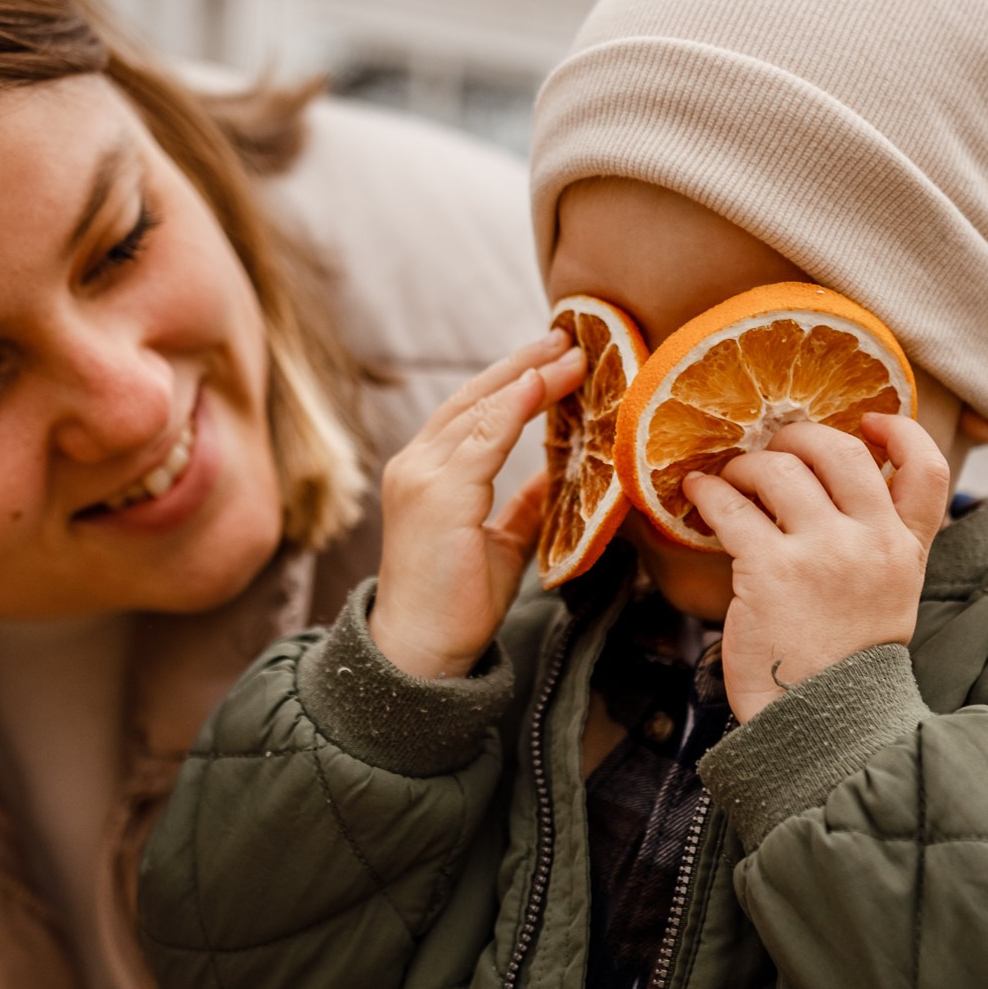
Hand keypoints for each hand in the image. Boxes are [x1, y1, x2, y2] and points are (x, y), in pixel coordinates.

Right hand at [369, 330, 584, 677]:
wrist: (421, 653)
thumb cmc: (456, 604)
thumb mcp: (501, 542)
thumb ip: (523, 503)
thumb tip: (559, 474)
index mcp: (427, 474)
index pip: (472, 412)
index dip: (513, 380)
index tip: (554, 356)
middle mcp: (416, 465)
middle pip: (473, 397)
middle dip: (522, 363)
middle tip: (567, 336)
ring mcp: (421, 476)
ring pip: (480, 409)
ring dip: (529, 376)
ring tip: (571, 354)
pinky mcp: (437, 495)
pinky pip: (481, 438)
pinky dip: (514, 406)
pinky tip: (542, 384)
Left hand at [683, 412, 949, 723]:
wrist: (820, 726)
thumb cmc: (841, 664)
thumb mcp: (886, 600)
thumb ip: (876, 546)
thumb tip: (828, 488)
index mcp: (905, 551)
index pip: (928, 471)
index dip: (901, 432)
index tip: (870, 419)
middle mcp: (871, 544)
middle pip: (840, 452)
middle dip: (798, 438)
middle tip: (773, 448)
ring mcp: (822, 554)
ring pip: (779, 470)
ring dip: (746, 465)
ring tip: (731, 477)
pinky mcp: (769, 570)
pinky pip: (731, 507)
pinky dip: (708, 492)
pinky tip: (697, 494)